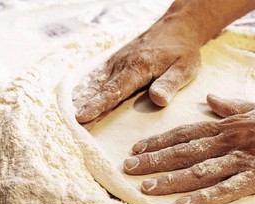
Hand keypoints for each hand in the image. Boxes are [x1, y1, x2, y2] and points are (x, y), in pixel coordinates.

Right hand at [74, 15, 200, 122]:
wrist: (177, 27)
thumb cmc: (182, 51)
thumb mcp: (185, 68)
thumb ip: (170, 84)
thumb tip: (158, 100)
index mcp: (138, 67)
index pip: (114, 91)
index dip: (98, 105)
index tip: (82, 117)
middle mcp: (123, 63)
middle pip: (100, 89)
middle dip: (85, 107)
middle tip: (71, 124)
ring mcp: (117, 61)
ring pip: (96, 82)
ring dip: (83, 98)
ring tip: (69, 115)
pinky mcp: (117, 60)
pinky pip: (99, 76)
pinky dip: (88, 88)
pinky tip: (79, 98)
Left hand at [123, 94, 254, 203]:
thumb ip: (230, 106)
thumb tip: (210, 99)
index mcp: (226, 125)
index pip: (184, 132)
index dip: (159, 141)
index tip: (137, 147)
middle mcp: (227, 140)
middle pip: (183, 152)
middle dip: (154, 161)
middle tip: (128, 168)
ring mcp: (241, 159)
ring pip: (198, 170)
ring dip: (170, 180)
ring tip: (145, 188)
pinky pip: (226, 189)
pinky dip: (203, 197)